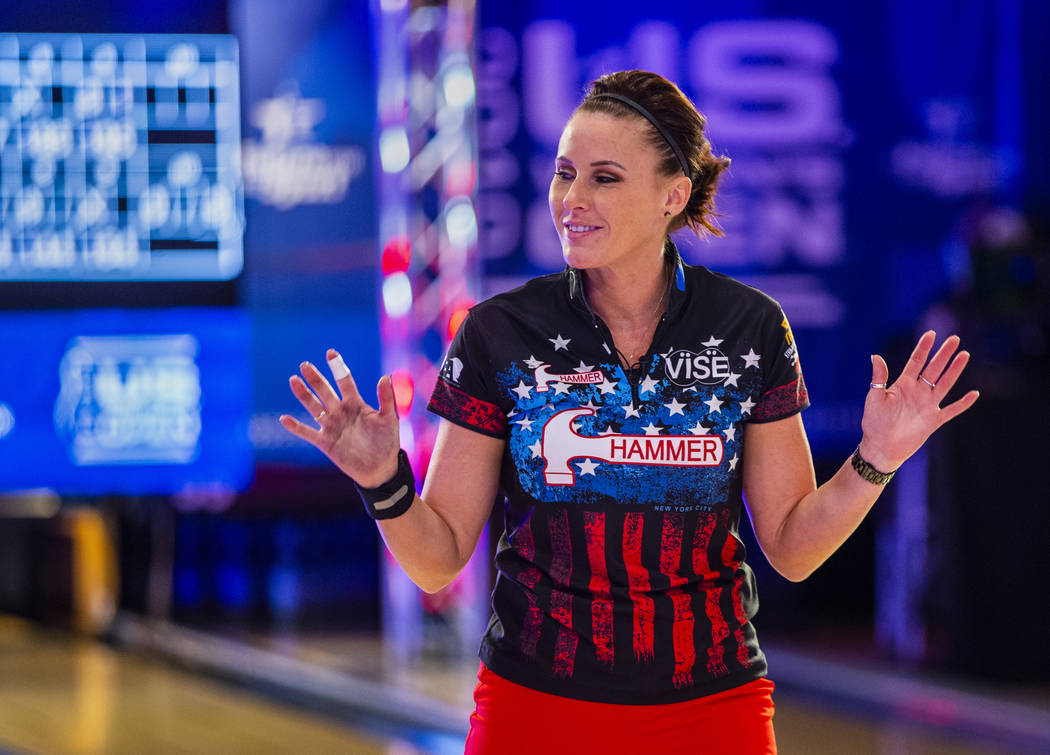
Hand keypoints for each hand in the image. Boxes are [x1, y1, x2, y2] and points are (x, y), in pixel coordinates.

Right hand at [279, 349, 399, 487]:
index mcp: (356, 404)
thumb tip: (385, 376)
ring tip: (293, 380)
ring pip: (313, 407)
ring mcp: (331, 426)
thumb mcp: (389, 419)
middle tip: (305, 364)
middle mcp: (341, 412)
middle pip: (325, 391)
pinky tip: (284, 419)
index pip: (345, 381)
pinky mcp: (325, 442)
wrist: (380, 468)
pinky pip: (308, 432)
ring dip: (303, 395)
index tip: (330, 353)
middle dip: (315, 378)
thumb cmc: (387, 442)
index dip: (337, 367)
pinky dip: (296, 427)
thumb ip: (386, 398)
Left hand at [859, 331, 979, 471]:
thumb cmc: (873, 423)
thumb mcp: (874, 398)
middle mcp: (918, 392)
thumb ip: (879, 378)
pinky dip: (963, 403)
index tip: (931, 334)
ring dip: (955, 370)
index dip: (923, 348)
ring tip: (964, 355)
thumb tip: (875, 356)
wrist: (881, 448)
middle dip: (943, 354)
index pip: (916, 362)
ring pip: (945, 384)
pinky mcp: (934, 420)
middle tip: (954, 338)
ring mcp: (927, 405)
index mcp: (903, 385)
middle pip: (934, 369)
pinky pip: (952, 410)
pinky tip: (974, 394)